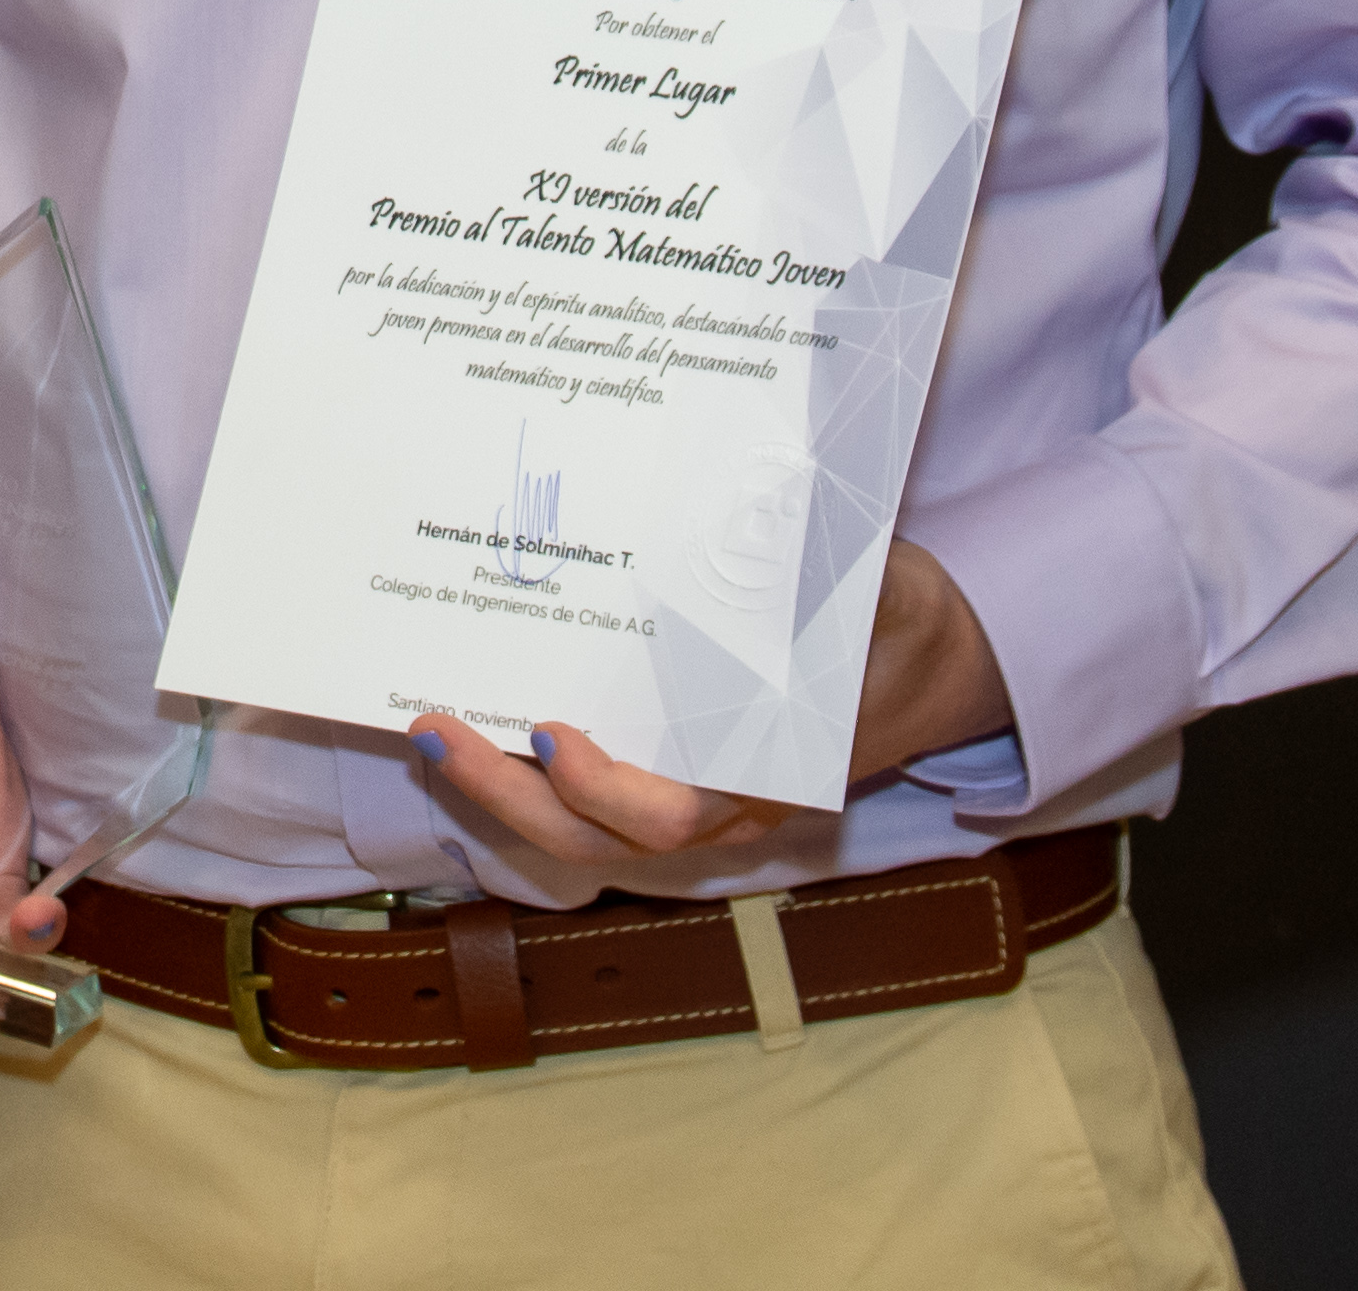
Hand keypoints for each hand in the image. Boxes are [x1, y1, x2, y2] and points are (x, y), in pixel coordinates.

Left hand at [406, 542, 1012, 880]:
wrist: (927, 659)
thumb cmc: (896, 622)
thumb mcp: (881, 593)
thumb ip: (834, 576)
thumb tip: (776, 518)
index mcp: (773, 776)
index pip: (676, 816)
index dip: (608, 790)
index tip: (551, 736)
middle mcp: (722, 808)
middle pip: (600, 838)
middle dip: (511, 795)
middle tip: (436, 732)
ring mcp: (690, 801)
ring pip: (580, 829)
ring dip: (502, 789)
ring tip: (430, 729)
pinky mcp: (666, 773)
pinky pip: (585, 795)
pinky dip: (525, 771)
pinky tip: (474, 716)